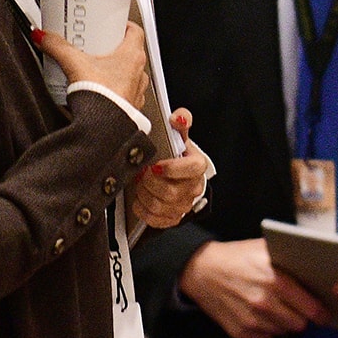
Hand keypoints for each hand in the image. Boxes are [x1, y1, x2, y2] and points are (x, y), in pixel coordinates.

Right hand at [34, 20, 150, 106]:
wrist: (104, 128)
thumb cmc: (101, 97)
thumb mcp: (74, 63)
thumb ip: (57, 47)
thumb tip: (44, 37)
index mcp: (132, 56)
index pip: (135, 31)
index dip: (122, 25)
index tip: (109, 25)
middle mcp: (139, 73)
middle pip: (128, 52)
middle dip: (111, 48)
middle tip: (94, 46)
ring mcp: (136, 91)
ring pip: (127, 74)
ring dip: (112, 70)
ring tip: (92, 69)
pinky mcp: (130, 107)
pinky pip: (123, 92)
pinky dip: (112, 89)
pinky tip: (97, 90)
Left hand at [125, 110, 209, 230]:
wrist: (171, 173)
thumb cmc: (173, 154)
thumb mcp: (177, 135)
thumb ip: (180, 122)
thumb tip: (179, 117)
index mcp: (197, 167)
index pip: (192, 168)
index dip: (172, 168)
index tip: (156, 164)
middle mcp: (194, 188)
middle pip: (171, 191)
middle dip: (150, 182)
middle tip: (141, 173)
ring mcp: (183, 205)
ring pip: (160, 206)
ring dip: (144, 195)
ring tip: (139, 184)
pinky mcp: (172, 218)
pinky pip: (155, 220)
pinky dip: (143, 209)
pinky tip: (139, 198)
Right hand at [179, 237, 325, 337]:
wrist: (201, 270)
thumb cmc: (237, 257)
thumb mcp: (265, 249)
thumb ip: (291, 260)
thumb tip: (319, 270)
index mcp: (275, 281)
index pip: (311, 309)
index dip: (321, 313)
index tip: (325, 314)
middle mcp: (264, 303)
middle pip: (300, 325)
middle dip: (303, 318)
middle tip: (299, 310)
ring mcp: (251, 320)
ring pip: (283, 332)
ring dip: (284, 323)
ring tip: (276, 308)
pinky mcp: (239, 332)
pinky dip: (267, 329)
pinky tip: (260, 314)